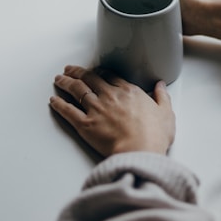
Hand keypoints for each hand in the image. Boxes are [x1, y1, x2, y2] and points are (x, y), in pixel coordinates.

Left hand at [49, 65, 174, 156]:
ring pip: (77, 90)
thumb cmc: (154, 135)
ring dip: (66, 83)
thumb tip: (161, 86)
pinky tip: (53, 100)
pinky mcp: (85, 125)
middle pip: (90, 79)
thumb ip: (162, 97)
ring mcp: (96, 109)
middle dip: (78, 72)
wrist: (140, 151)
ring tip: (59, 79)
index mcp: (128, 92)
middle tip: (70, 69)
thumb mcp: (166, 113)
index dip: (99, 72)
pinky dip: (59, 104)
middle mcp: (110, 96)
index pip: (110, 76)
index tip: (94, 71)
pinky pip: (68, 111)